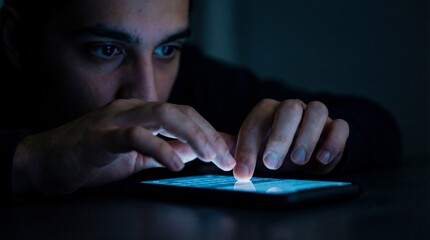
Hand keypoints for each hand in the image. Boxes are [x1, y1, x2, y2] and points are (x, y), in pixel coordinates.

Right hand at [12, 99, 235, 195]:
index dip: (209, 132)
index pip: (184, 114)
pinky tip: (177, 164)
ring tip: (209, 156)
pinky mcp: (100, 137)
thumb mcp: (136, 157)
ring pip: (163, 115)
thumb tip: (194, 151)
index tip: (227, 153)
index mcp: (141, 113)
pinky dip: (160, 148)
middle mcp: (132, 109)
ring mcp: (115, 119)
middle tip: (225, 158)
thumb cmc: (91, 159)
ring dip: (192, 135)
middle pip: (180, 111)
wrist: (45, 163)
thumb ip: (164, 150)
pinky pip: (135, 136)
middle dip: (208, 134)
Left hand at [231, 99, 348, 179]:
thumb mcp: (254, 152)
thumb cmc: (275, 151)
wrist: (305, 154)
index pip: (256, 123)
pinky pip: (340, 126)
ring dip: (307, 136)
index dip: (248, 147)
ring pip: (316, 111)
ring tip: (298, 161)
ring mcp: (314, 115)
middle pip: (288, 110)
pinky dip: (333, 141)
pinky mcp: (336, 127)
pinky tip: (322, 159)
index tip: (243, 172)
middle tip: (272, 164)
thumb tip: (215, 152)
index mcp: (267, 112)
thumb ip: (236, 149)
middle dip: (279, 137)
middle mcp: (292, 108)